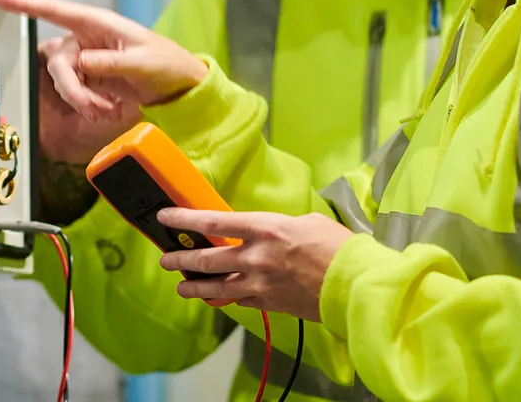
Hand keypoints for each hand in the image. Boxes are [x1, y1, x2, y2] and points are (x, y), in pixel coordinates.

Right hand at [0, 0, 208, 117]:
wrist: (178, 88)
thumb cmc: (166, 64)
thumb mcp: (142, 62)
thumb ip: (110, 62)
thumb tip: (81, 62)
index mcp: (98, 23)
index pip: (55, 10)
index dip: (24, 4)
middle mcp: (87, 39)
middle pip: (59, 62)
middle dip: (72, 89)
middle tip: (94, 108)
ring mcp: (87, 60)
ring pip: (65, 82)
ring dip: (83, 101)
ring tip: (107, 110)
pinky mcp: (90, 80)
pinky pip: (76, 94)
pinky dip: (89, 106)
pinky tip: (108, 109)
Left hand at [155, 208, 354, 320]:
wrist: (356, 284)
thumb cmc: (337, 248)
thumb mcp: (305, 222)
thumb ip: (277, 227)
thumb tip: (266, 233)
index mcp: (265, 228)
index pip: (212, 221)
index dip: (183, 219)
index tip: (165, 217)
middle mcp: (256, 257)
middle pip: (205, 259)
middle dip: (180, 259)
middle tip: (167, 259)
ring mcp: (260, 284)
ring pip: (215, 287)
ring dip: (194, 287)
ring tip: (181, 286)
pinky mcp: (269, 304)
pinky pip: (240, 301)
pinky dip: (228, 299)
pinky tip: (219, 298)